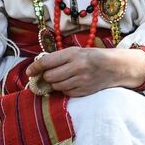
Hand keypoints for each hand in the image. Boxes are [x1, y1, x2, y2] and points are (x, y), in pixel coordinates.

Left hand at [25, 47, 144, 96]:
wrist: (115, 67)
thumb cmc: (92, 57)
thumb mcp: (77, 51)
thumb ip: (59, 58)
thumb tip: (39, 67)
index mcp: (73, 54)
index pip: (47, 62)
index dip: (35, 68)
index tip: (29, 72)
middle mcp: (77, 67)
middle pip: (50, 77)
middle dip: (47, 76)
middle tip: (50, 74)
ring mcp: (81, 80)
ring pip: (57, 86)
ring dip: (56, 84)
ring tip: (63, 78)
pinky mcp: (85, 91)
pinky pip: (66, 93)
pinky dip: (65, 89)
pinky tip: (72, 83)